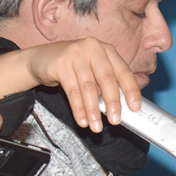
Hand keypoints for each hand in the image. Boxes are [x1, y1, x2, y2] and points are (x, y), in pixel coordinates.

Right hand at [0, 38, 141, 132]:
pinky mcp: (60, 63)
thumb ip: (112, 83)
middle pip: (107, 79)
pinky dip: (78, 108)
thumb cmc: (74, 68)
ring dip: (93, 110)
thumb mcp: (95, 71)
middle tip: (116, 121)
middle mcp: (93, 48)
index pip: (124, 72)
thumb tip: (131, 105)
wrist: (41, 60)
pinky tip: (82, 121)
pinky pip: (72, 90)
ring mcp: (76, 53)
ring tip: (96, 127)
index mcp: (107, 51)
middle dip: (113, 103)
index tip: (135, 108)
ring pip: (88, 87)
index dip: (131, 90)